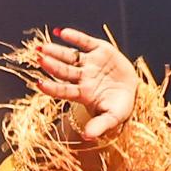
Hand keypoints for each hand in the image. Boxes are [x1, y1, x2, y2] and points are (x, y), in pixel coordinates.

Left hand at [28, 27, 138, 142]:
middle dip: (51, 65)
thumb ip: (100, 126)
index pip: (64, 91)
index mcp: (82, 93)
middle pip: (64, 71)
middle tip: (38, 59)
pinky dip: (75, 37)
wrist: (132, 90)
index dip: (52, 88)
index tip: (39, 83)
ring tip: (43, 47)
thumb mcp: (112, 118)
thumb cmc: (118, 107)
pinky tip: (62, 32)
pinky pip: (85, 42)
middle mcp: (82, 77)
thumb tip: (87, 137)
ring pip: (70, 56)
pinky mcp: (99, 50)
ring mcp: (89, 63)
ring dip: (56, 51)